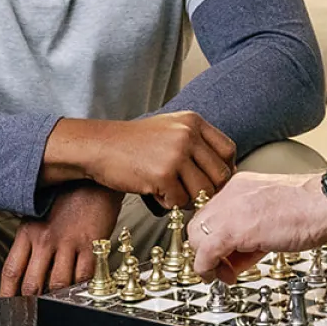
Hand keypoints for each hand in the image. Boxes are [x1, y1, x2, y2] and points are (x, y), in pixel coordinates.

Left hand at [0, 183, 123, 297]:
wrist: (94, 178)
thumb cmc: (66, 196)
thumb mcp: (38, 215)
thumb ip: (30, 242)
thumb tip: (26, 270)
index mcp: (28, 232)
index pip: (11, 271)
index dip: (6, 294)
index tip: (6, 306)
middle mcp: (45, 239)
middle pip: (32, 283)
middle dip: (31, 302)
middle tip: (33, 312)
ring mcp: (68, 243)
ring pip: (57, 283)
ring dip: (56, 298)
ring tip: (57, 304)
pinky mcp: (91, 245)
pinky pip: (84, 275)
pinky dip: (81, 287)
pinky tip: (80, 290)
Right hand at [43, 111, 236, 209]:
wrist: (98, 146)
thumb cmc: (133, 143)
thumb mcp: (170, 129)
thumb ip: (197, 144)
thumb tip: (225, 172)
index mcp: (193, 122)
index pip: (228, 151)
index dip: (223, 170)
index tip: (210, 179)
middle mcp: (188, 134)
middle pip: (220, 174)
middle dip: (209, 190)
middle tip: (191, 193)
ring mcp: (176, 154)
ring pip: (203, 191)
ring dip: (189, 199)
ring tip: (171, 192)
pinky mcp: (162, 174)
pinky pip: (180, 201)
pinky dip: (169, 203)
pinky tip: (155, 193)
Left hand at [188, 172, 326, 277]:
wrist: (326, 204)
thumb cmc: (311, 208)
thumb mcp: (273, 215)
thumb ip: (252, 231)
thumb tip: (240, 255)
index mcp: (241, 186)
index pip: (212, 214)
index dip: (216, 239)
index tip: (227, 254)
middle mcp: (231, 193)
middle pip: (199, 225)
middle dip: (207, 250)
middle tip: (224, 266)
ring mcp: (230, 209)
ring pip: (197, 238)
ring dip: (207, 261)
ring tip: (226, 273)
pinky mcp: (233, 229)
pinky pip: (205, 253)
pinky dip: (207, 269)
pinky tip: (220, 276)